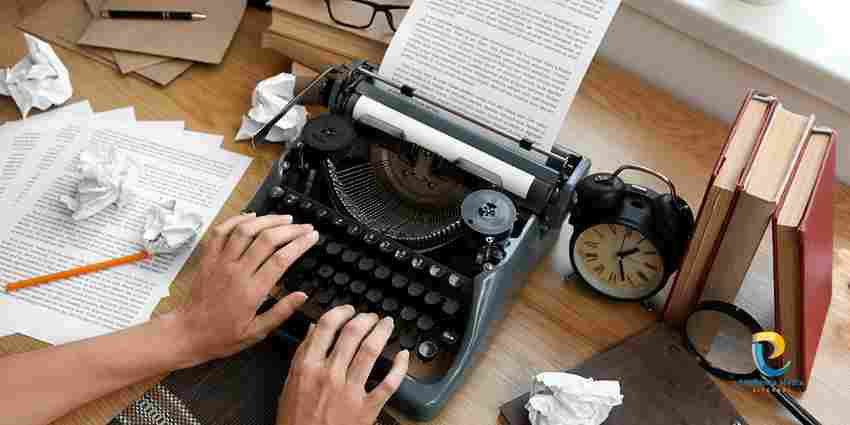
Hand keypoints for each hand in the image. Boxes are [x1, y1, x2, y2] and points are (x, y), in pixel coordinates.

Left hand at [169, 213, 317, 366]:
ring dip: (267, 220)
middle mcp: (236, 271)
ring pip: (245, 230)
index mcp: (252, 291)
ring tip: (284, 218)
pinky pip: (221, 231)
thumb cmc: (222, 336)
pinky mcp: (208, 258)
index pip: (281, 259)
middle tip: (304, 226)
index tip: (312, 236)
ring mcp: (220, 262)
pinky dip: (237, 219)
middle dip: (290, 229)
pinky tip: (252, 216)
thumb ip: (281, 312)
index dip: (300, 244)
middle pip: (267, 239)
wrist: (187, 333)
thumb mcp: (256, 332)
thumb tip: (302, 295)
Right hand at [277, 306, 409, 424]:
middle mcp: (329, 375)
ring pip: (371, 350)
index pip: (327, 326)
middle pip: (352, 333)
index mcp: (307, 366)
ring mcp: (349, 391)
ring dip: (382, 332)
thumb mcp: (289, 385)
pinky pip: (389, 383)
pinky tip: (403, 355)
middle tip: (371, 316)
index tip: (349, 309)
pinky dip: (399, 366)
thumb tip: (312, 330)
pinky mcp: (366, 409)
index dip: (342, 311)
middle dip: (365, 318)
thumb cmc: (295, 421)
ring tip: (387, 324)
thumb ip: (301, 355)